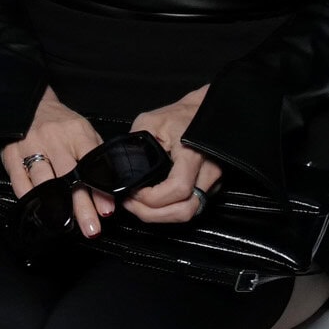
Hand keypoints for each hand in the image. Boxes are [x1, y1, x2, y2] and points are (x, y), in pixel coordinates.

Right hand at [2, 91, 108, 236]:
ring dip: (57, 207)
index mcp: (76, 133)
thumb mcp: (83, 130)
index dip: (99, 189)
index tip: (107, 210)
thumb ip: (95, 154)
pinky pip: (20, 182)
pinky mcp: (12, 156)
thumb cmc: (60, 123)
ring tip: (67, 226)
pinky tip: (40, 212)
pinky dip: (30, 198)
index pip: (91, 165)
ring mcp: (31, 148)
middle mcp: (54, 140)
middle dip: (81, 206)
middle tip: (91, 229)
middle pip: (69, 178)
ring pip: (45, 182)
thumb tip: (110, 184)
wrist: (29, 105)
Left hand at [123, 87, 222, 225]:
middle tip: (131, 205)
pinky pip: (190, 207)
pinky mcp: (209, 187)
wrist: (202, 113)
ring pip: (188, 213)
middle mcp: (207, 171)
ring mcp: (211, 181)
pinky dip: (169, 210)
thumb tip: (117, 167)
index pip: (178, 189)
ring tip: (139, 205)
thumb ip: (134, 145)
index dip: (152, 198)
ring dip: (161, 216)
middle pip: (184, 210)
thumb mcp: (149, 123)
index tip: (133, 193)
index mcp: (192, 154)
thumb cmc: (178, 116)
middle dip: (153, 214)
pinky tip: (153, 202)